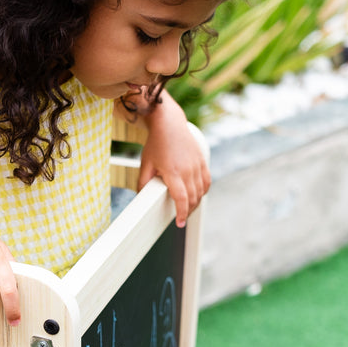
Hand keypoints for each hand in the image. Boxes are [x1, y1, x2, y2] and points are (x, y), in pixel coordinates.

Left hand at [136, 91, 208, 226]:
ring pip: (201, 192)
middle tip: (182, 218)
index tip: (180, 223)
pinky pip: (206, 182)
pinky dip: (203, 192)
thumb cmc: (156, 143)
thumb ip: (143, 182)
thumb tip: (140, 198)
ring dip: (196, 203)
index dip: (182, 213)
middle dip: (188, 211)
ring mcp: (197, 165)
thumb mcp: (146, 163)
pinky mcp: (202, 161)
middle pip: (193, 198)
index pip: (181, 199)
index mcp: (173, 172)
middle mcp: (188, 169)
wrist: (169, 123)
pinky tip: (197, 196)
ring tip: (188, 209)